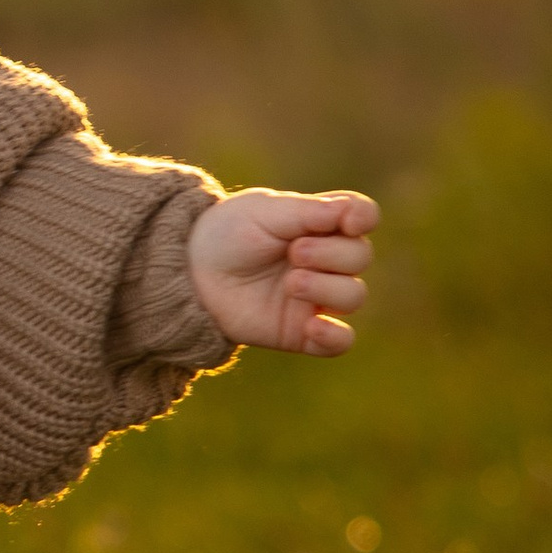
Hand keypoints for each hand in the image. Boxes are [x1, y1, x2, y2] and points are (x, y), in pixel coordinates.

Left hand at [189, 188, 377, 356]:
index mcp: (319, 223)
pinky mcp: (303, 332)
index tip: (346, 221)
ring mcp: (318, 296)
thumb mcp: (262, 211)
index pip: (361, 216)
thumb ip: (307, 211)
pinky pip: (340, 341)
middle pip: (360, 256)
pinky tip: (312, 326)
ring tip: (290, 283)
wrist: (189, 273)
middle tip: (293, 252)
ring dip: (327, 287)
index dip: (362, 217)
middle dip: (331, 253)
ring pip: (354, 295)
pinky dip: (335, 336)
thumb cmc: (227, 234)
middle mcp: (326, 259)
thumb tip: (350, 211)